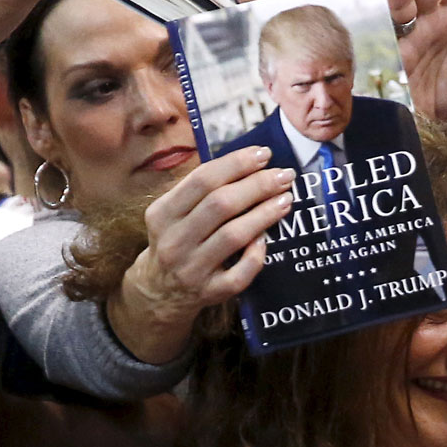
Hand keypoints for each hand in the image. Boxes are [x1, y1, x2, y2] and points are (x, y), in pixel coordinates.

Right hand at [107, 146, 293, 363]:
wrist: (159, 291)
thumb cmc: (177, 240)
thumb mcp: (173, 213)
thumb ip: (201, 192)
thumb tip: (249, 164)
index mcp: (163, 213)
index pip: (202, 180)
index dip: (236, 164)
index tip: (263, 154)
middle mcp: (175, 240)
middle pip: (221, 205)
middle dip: (257, 185)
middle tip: (284, 176)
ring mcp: (192, 268)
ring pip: (233, 235)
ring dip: (264, 214)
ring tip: (286, 199)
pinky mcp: (211, 292)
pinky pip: (240, 273)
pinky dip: (256, 254)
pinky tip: (268, 239)